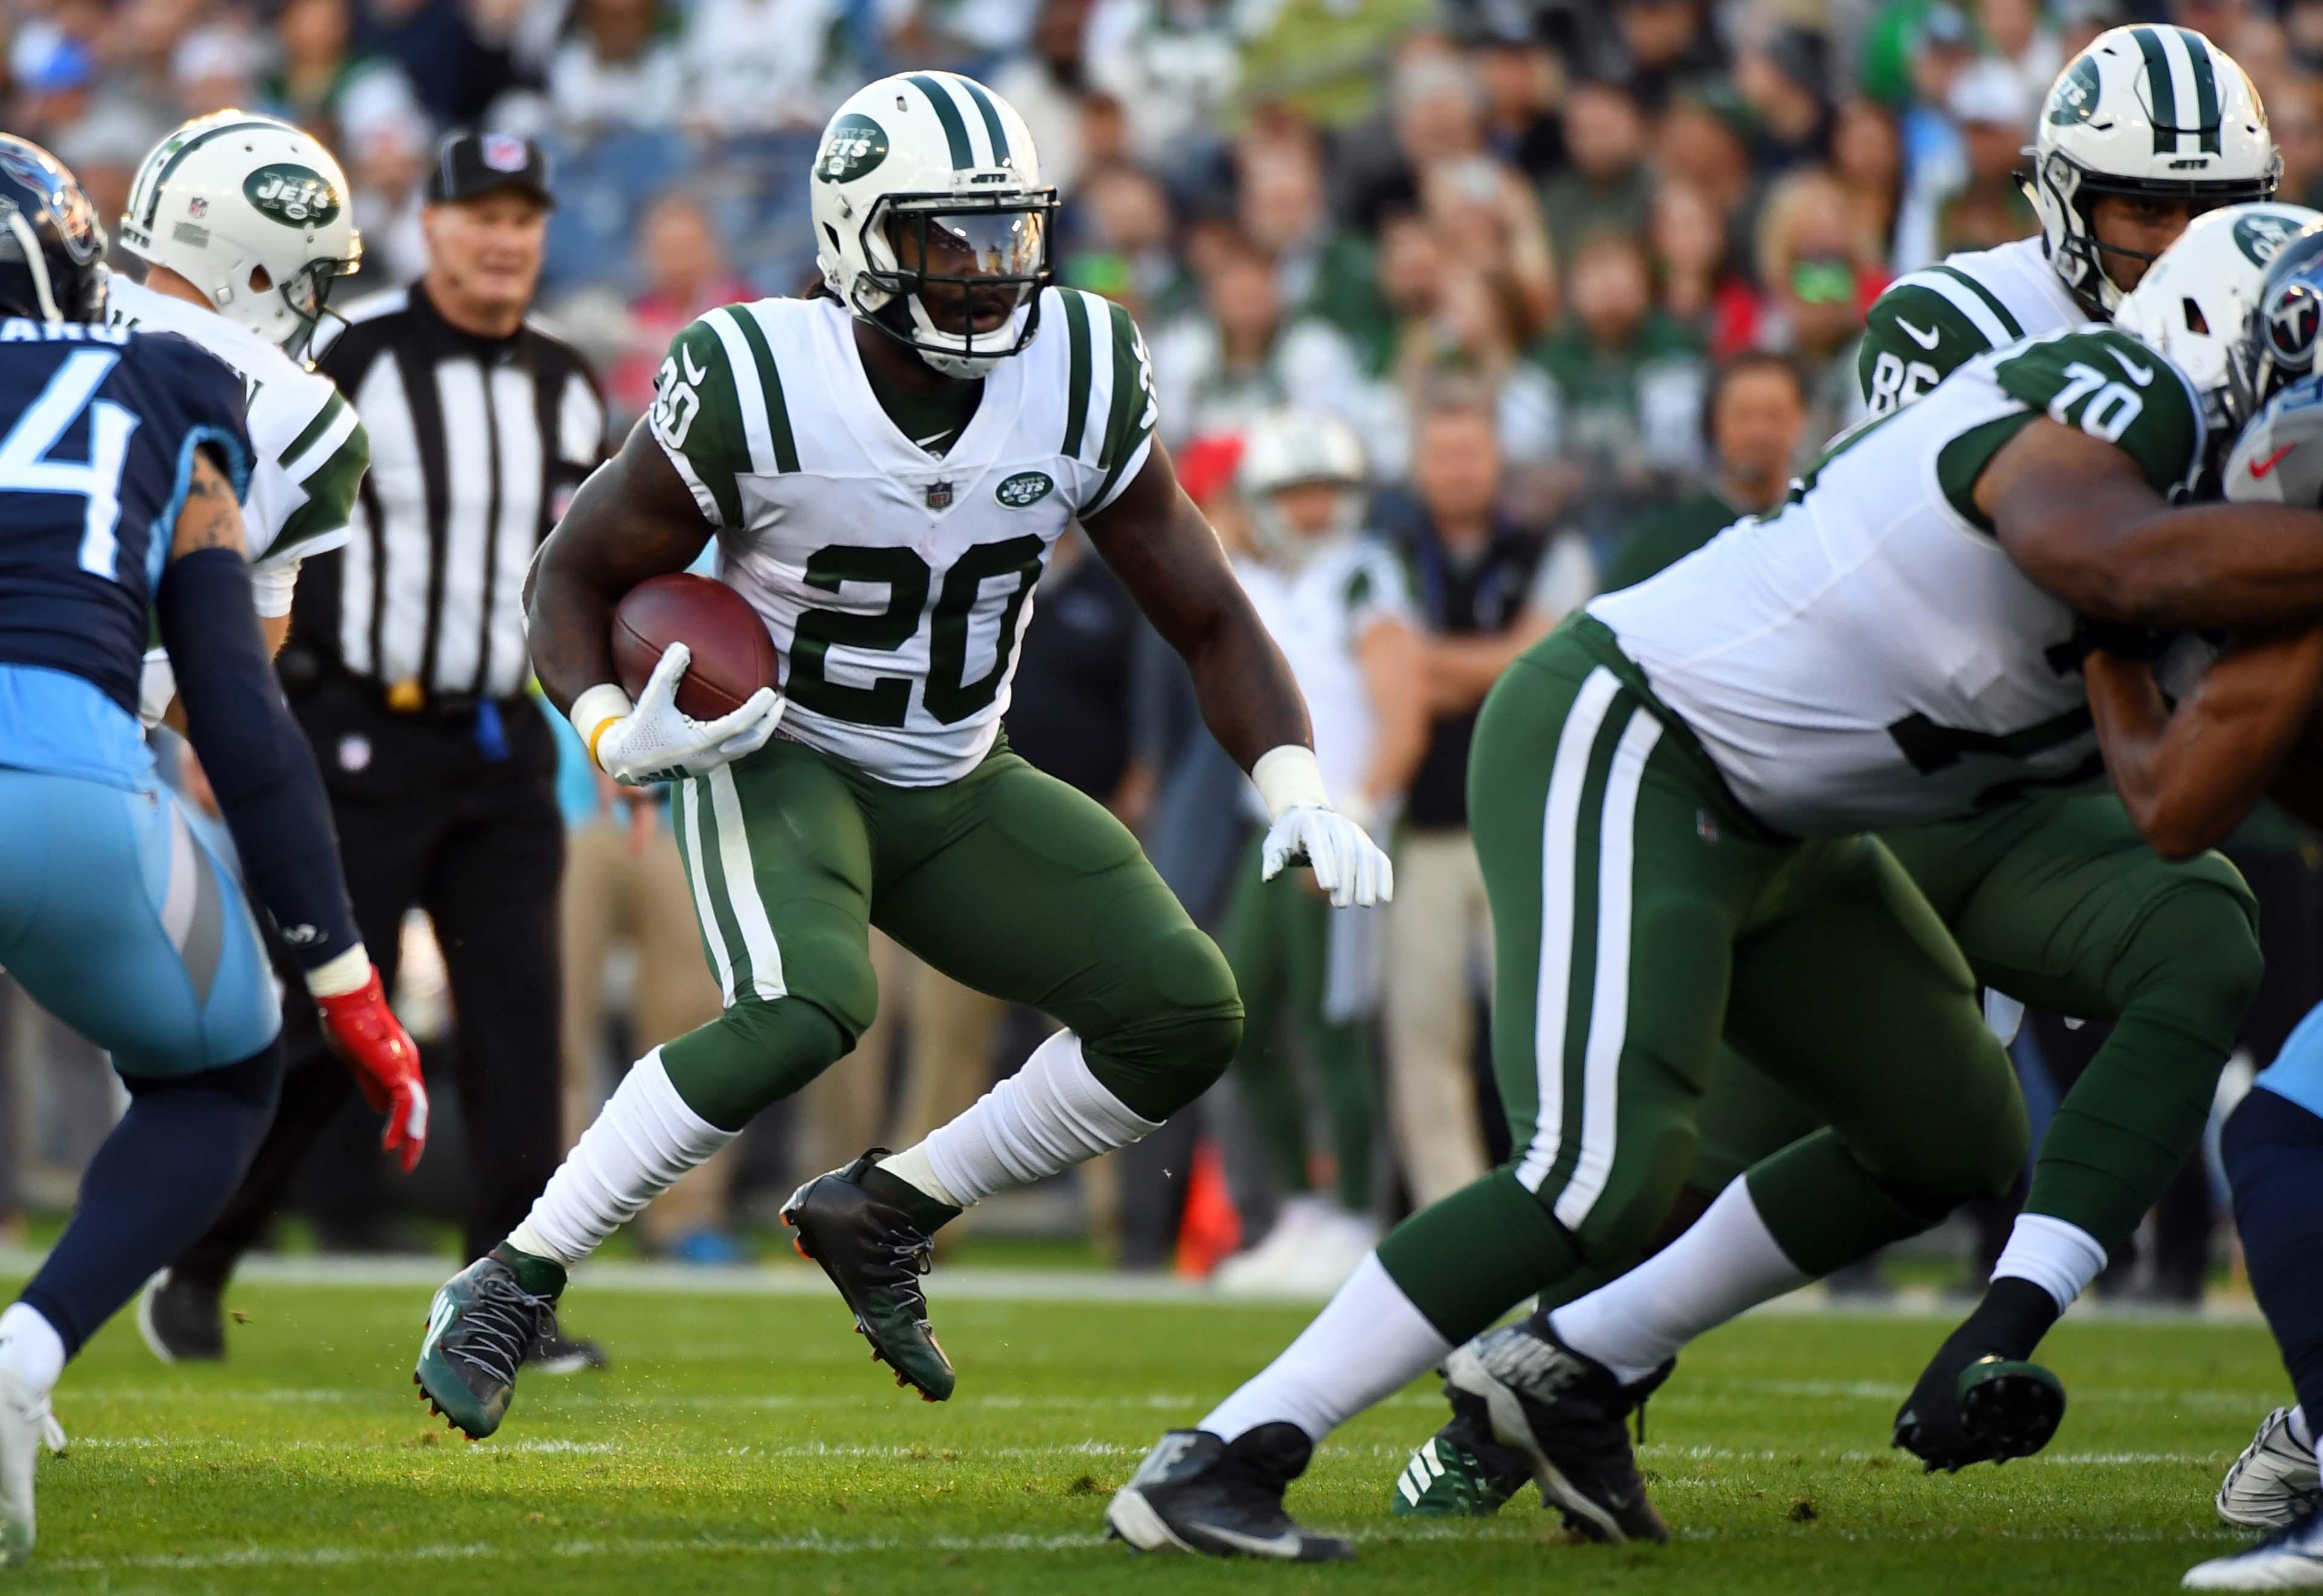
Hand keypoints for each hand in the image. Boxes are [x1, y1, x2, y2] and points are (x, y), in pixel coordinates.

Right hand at [315, 967, 427, 1172]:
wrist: (345, 999)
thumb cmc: (347, 1024)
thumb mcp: (359, 1065)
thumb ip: (373, 1086)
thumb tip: (382, 1110)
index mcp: (397, 1064)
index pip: (407, 1101)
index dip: (403, 1124)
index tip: (395, 1148)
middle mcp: (407, 1065)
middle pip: (416, 1108)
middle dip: (414, 1137)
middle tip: (409, 1164)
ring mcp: (404, 1065)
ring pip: (415, 1108)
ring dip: (410, 1136)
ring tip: (406, 1160)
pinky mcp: (395, 1066)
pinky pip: (403, 1102)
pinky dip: (397, 1124)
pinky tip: (389, 1144)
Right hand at [592, 642, 784, 785]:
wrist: (625, 764)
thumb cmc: (639, 730)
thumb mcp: (651, 700)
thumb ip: (667, 673)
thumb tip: (683, 646)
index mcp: (700, 743)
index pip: (739, 726)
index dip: (758, 709)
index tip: (772, 691)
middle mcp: (710, 758)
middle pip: (753, 742)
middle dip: (771, 722)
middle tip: (781, 699)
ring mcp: (710, 765)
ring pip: (745, 749)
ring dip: (760, 729)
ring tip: (769, 709)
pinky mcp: (706, 766)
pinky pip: (734, 750)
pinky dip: (745, 734)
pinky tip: (745, 718)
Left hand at [1261, 805, 1393, 907]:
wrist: (1306, 815)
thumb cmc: (1288, 836)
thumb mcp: (1274, 844)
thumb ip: (1273, 859)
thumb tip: (1269, 877)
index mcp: (1311, 825)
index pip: (1321, 845)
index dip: (1326, 865)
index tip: (1327, 887)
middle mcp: (1336, 825)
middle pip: (1346, 851)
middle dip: (1347, 878)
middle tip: (1341, 904)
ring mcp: (1354, 833)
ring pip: (1366, 855)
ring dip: (1368, 880)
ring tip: (1365, 903)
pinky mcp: (1366, 842)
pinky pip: (1380, 858)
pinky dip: (1384, 877)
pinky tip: (1384, 898)